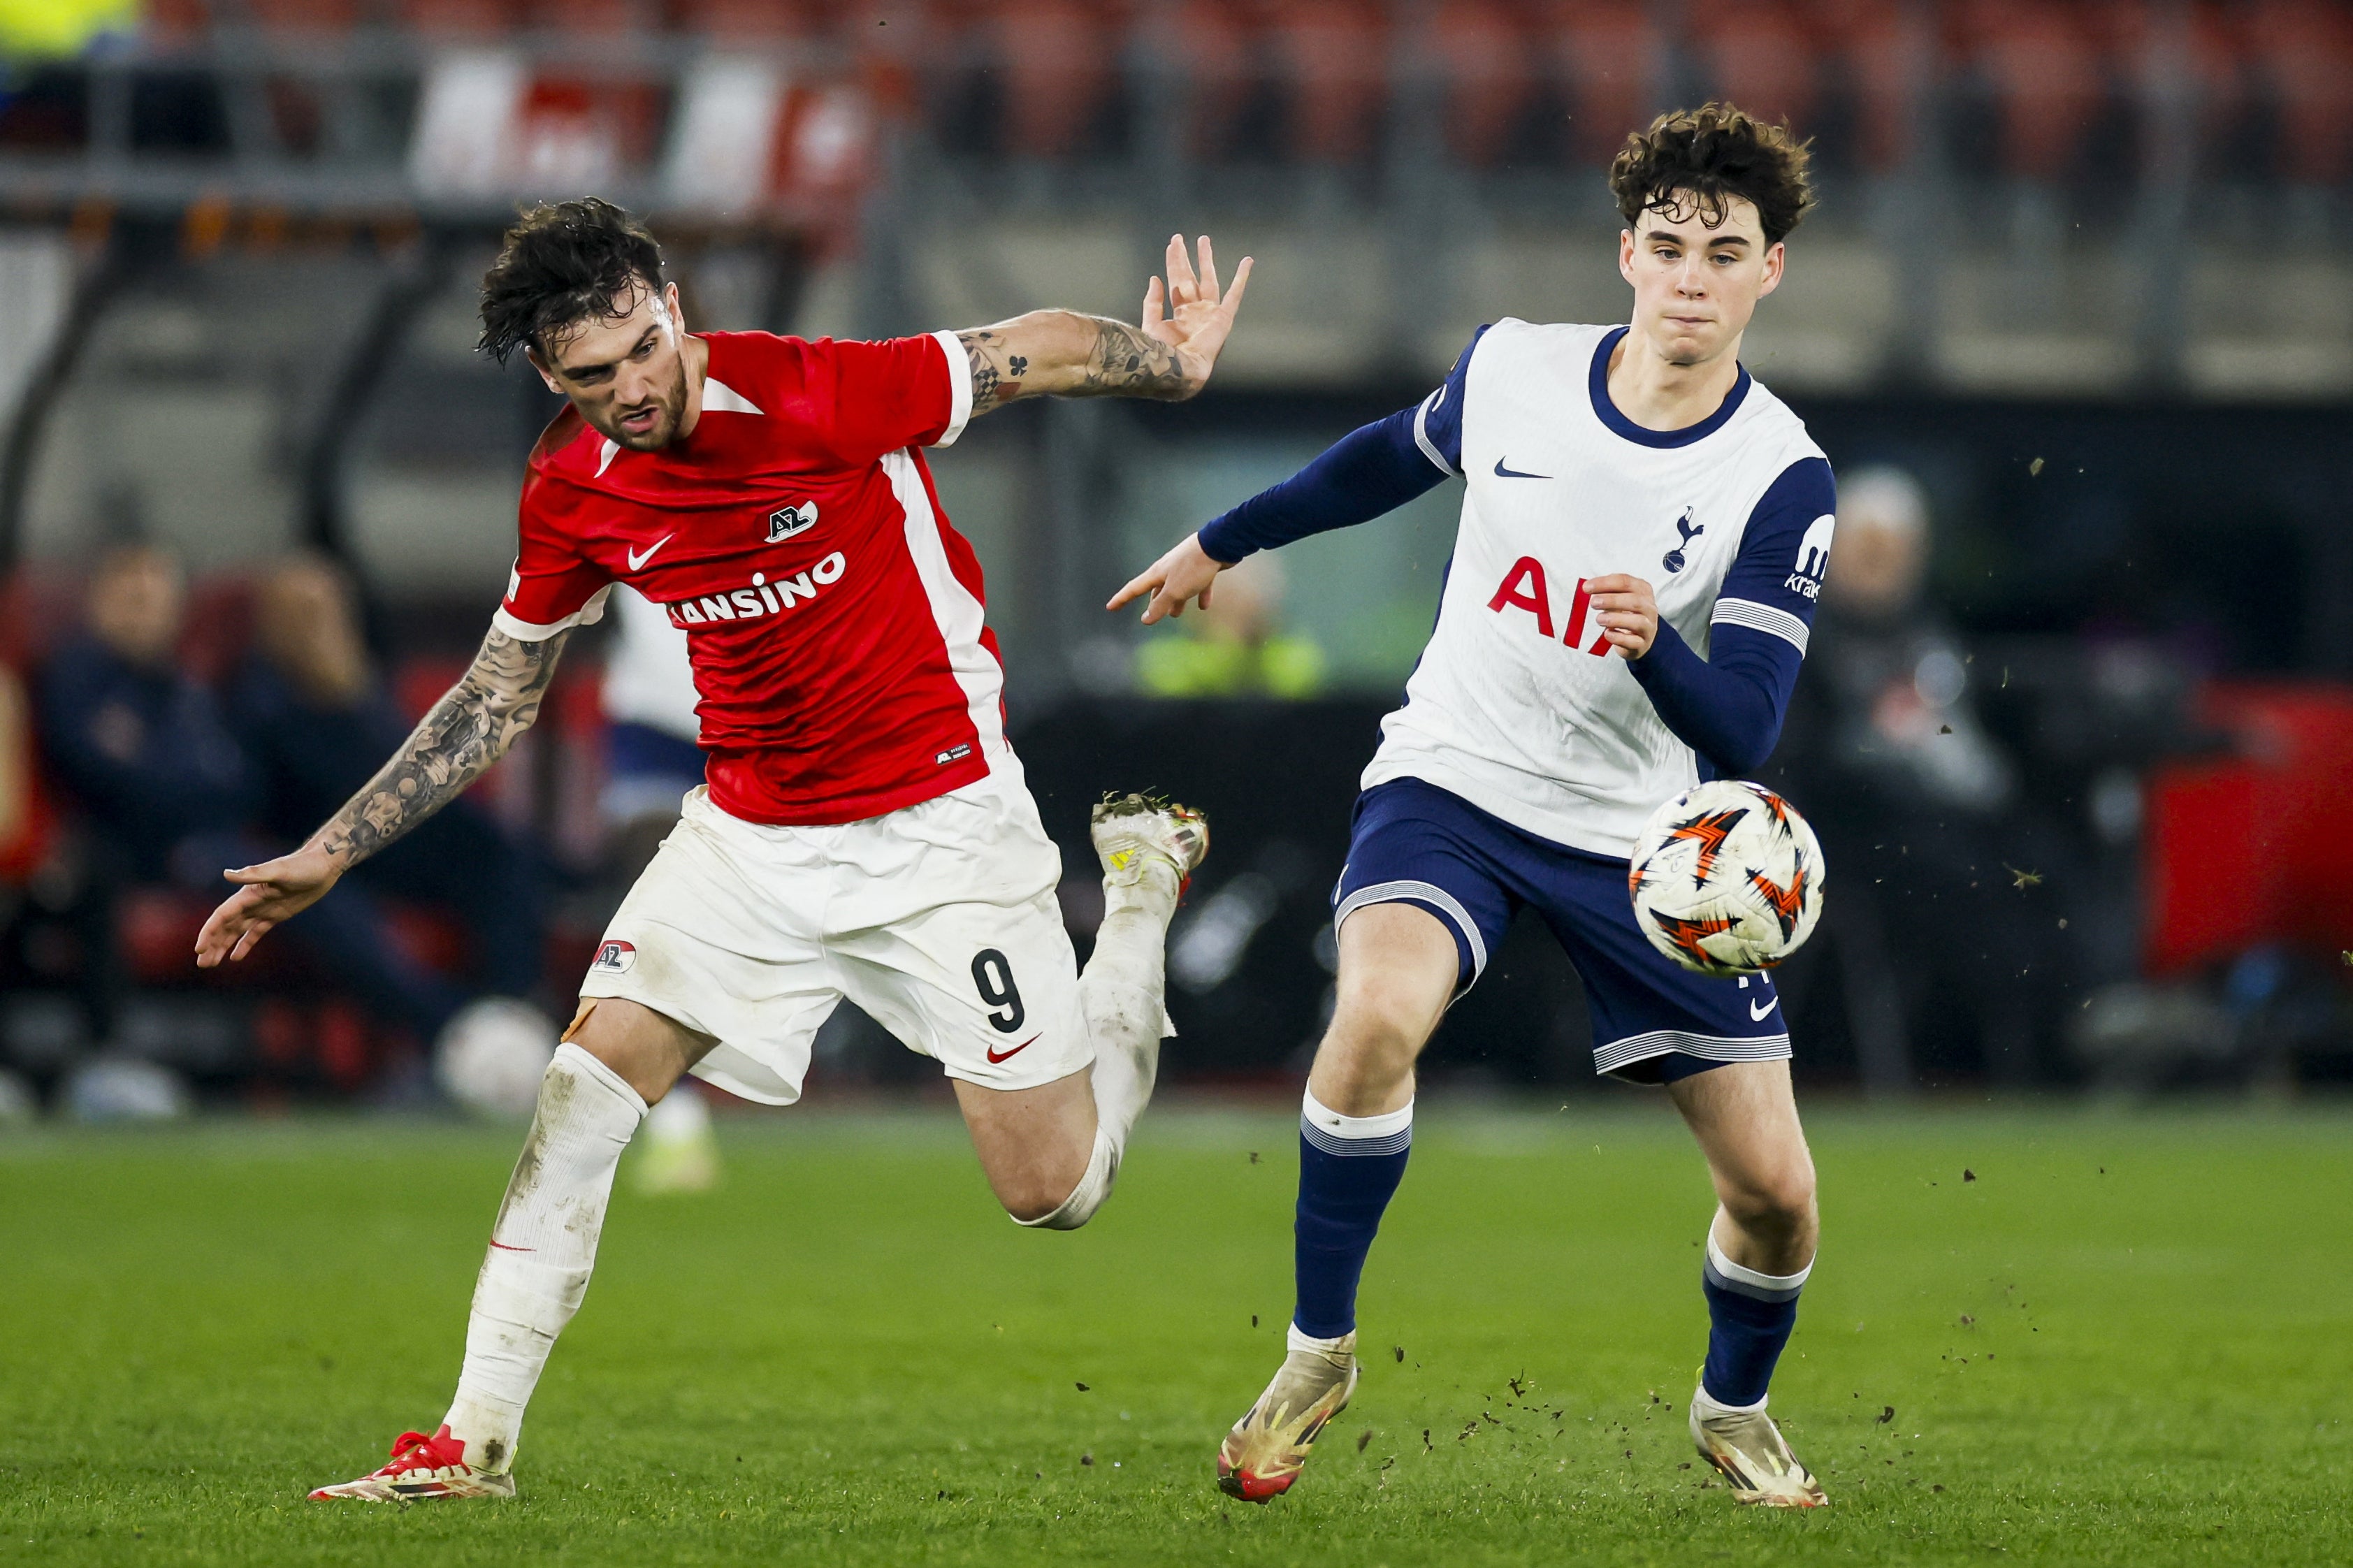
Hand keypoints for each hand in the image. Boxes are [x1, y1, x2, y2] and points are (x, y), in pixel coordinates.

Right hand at [193, 844, 344, 966]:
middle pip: (225, 927)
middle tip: (201, 964)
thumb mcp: (279, 871)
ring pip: (237, 932)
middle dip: (212, 944)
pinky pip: (256, 933)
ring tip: (211, 963)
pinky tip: (235, 958)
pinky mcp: (275, 916)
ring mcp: (262, 910)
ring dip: (223, 946)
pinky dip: (245, 945)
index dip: (209, 932)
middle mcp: (250, 903)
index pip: (222, 916)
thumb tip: (226, 874)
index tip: (199, 949)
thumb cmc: (302, 866)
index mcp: (247, 894)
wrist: (323, 866)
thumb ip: (253, 874)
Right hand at [1108, 533, 1226, 624]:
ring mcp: (1185, 567)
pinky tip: (1204, 606)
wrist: (1218, 545)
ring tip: (1176, 613)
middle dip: (1154, 603)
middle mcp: (1168, 569)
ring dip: (1176, 601)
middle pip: (1156, 589)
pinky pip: (1198, 585)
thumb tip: (1145, 619)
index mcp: (1157, 573)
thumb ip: (1159, 606)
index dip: (1121, 599)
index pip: (1134, 588)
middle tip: (1151, 615)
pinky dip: (1199, 595)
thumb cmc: (1193, 568)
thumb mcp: (1174, 591)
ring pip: (1177, 588)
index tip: (1110, 607)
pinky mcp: (1202, 568)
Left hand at [1141, 235, 1253, 395]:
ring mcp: (1210, 313)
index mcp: (1180, 315)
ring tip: (1203, 240)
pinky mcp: (1223, 317)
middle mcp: (1196, 312)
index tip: (1172, 246)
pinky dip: (1242, 277)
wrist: (1179, 367)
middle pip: (1190, 277)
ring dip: (1206, 260)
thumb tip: (1155, 278)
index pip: (1176, 282)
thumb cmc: (1163, 352)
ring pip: (1209, 279)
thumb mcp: (1151, 324)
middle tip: (1179, 238)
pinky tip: (1247, 261)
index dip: (1174, 263)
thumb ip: (1152, 302)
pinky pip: (1235, 294)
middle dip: (1185, 257)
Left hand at [1585, 573, 1657, 658]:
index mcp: (1643, 590)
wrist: (1637, 639)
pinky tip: (1607, 634)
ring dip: (1616, 619)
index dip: (1605, 583)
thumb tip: (1588, 588)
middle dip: (1612, 600)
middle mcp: (1649, 608)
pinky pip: (1633, 641)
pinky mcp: (1642, 644)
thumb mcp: (1619, 599)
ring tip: (1599, 619)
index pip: (1625, 582)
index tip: (1586, 588)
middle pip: (1635, 600)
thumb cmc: (1625, 614)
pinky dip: (1619, 638)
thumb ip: (1606, 592)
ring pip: (1638, 621)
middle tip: (1593, 603)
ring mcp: (1648, 627)